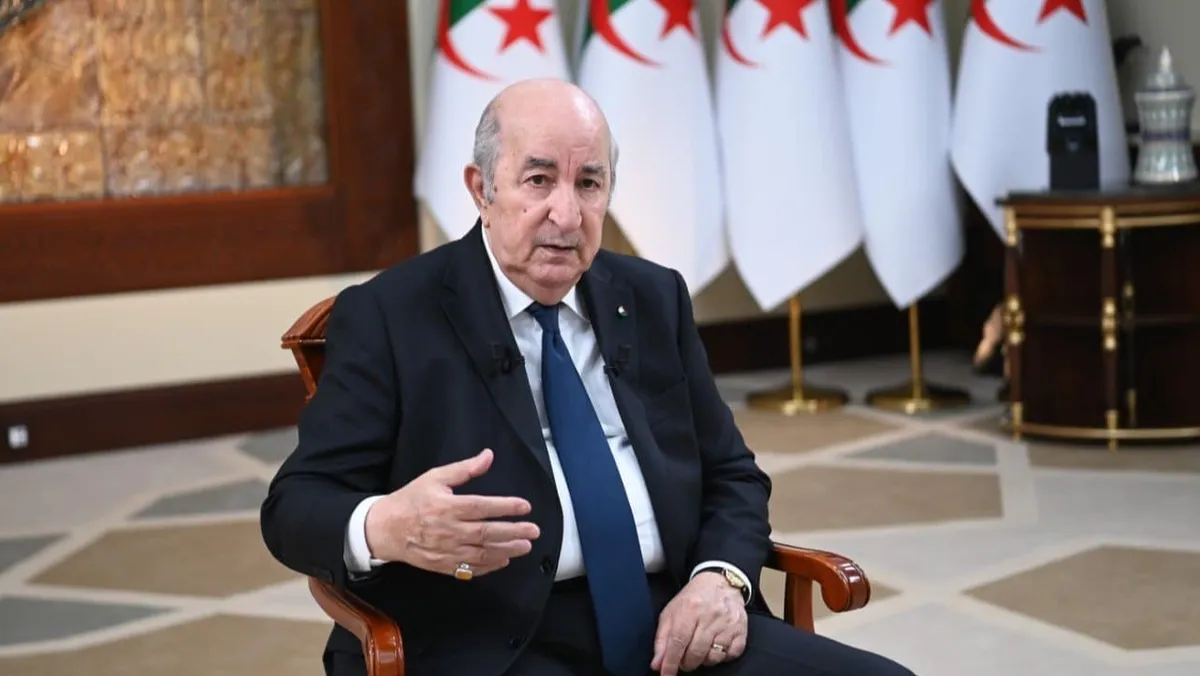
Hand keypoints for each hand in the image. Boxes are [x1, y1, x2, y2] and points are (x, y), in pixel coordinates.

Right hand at [363, 448, 539, 577]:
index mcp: (447, 507)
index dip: (505, 507)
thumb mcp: (435, 478)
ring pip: (482, 553)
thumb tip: (488, 456)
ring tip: (525, 546)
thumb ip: (464, 469)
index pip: (482, 507)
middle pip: (487, 533)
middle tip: (533, 530)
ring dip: (507, 550)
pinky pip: (470, 569)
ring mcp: (447, 551)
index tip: (525, 506)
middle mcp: (449, 530)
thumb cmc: (411, 500)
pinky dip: (489, 566)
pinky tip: (503, 561)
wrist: (385, 529)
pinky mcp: (443, 565)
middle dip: (514, 532)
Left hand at [651, 571, 747, 673]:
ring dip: (704, 660)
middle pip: (696, 652)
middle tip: (683, 660)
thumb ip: (662, 639)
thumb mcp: (671, 613)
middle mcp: (710, 615)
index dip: (671, 663)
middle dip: (686, 663)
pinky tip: (715, 647)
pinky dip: (722, 656)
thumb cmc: (693, 599)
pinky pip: (731, 654)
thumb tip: (657, 664)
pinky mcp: (741, 629)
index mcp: (690, 609)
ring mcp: (728, 623)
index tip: (666, 674)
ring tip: (699, 650)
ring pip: (714, 657)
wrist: (720, 582)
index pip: (678, 642)